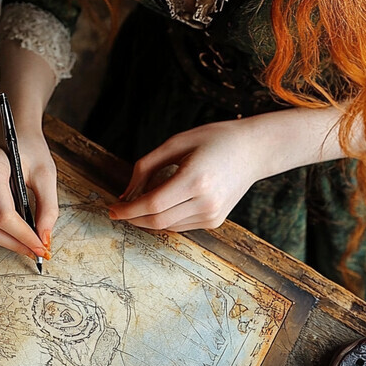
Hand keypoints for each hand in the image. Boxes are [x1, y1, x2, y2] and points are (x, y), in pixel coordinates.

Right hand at [0, 129, 56, 260]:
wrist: (13, 132)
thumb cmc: (30, 150)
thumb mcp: (46, 174)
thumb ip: (48, 207)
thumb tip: (44, 239)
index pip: (3, 214)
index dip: (23, 236)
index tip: (41, 247)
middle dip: (14, 243)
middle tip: (37, 251)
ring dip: (6, 241)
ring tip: (29, 244)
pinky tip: (16, 234)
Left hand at [109, 120, 266, 231]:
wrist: (253, 150)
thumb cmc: (213, 139)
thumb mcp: (176, 142)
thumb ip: (147, 166)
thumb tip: (125, 193)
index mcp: (195, 179)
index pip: (152, 204)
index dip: (128, 209)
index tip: (112, 209)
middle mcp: (205, 202)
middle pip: (157, 220)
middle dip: (133, 217)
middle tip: (118, 210)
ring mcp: (212, 215)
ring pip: (168, 226)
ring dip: (148, 219)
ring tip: (137, 203)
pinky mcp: (215, 221)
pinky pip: (181, 224)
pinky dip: (165, 218)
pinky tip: (160, 204)